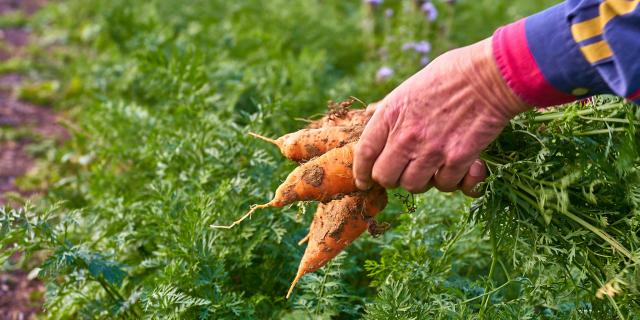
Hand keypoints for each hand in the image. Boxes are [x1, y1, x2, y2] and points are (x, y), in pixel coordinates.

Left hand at [354, 37, 529, 195]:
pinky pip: (444, 185)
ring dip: (421, 180)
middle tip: (404, 172)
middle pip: (385, 177)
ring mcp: (431, 149)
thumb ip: (391, 107)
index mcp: (390, 113)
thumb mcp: (410, 86)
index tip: (364, 181)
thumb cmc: (452, 75)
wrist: (491, 75)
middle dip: (393, 178)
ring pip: (412, 186)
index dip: (361, 172)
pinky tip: (456, 167)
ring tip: (431, 168)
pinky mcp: (457, 159)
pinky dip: (450, 180)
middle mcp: (406, 135)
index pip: (364, 153)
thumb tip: (371, 113)